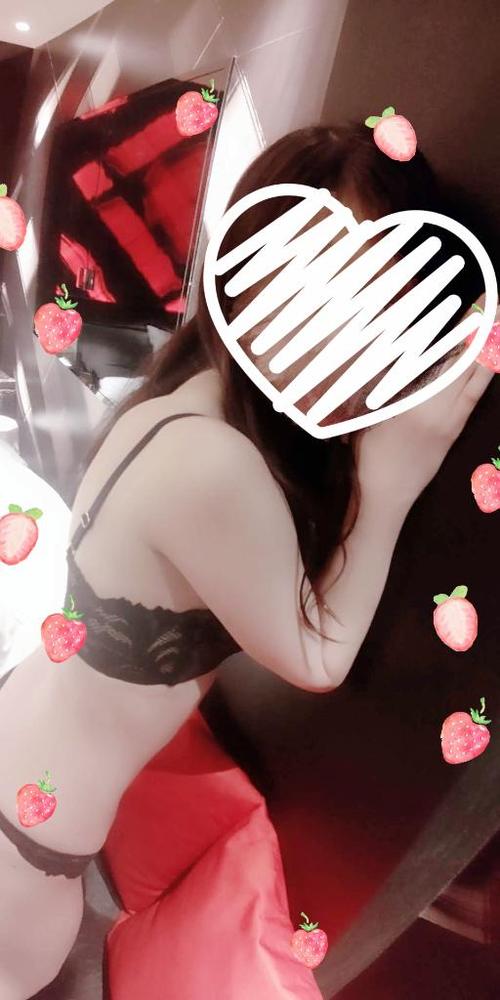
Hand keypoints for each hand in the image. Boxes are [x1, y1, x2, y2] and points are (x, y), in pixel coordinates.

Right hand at [353, 297, 497, 513]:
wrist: (382, 501)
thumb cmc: (366, 458)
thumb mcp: (371, 415)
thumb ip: (389, 385)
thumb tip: (402, 353)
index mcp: (421, 407)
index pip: (453, 361)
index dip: (469, 333)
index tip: (479, 306)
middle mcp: (443, 414)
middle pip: (473, 368)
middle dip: (487, 336)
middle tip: (495, 305)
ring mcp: (451, 425)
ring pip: (478, 382)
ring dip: (488, 354)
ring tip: (496, 326)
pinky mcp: (452, 434)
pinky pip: (473, 397)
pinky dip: (481, 375)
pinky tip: (484, 362)